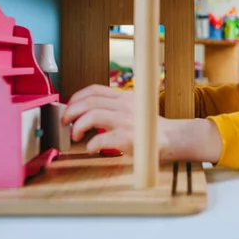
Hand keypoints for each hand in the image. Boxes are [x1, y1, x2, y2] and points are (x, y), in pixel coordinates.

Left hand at [61, 83, 222, 163]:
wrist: (172, 138)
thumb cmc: (149, 128)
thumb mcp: (133, 109)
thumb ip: (114, 107)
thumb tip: (88, 112)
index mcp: (124, 97)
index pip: (94, 89)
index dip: (77, 97)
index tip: (69, 106)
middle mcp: (124, 106)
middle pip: (88, 102)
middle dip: (71, 112)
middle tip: (65, 123)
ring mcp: (126, 121)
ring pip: (92, 116)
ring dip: (78, 127)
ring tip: (75, 136)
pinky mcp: (127, 137)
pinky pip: (101, 139)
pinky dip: (91, 145)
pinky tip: (91, 149)